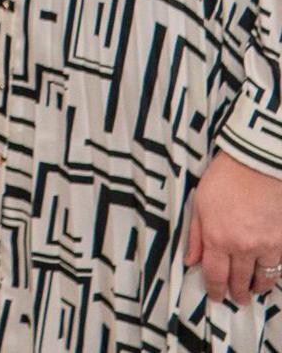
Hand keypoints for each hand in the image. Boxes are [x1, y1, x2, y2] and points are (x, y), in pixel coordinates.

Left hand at [185, 150, 281, 302]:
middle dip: (237, 293)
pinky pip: (281, 264)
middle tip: (237, 299)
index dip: (215, 290)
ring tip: (254, 290)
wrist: (259, 163)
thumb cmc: (225, 179)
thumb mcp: (200, 205)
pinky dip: (275, 272)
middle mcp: (243, 247)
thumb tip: (191, 261)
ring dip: (258, 286)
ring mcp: (268, 244)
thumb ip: (196, 236)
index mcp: (218, 238)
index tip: (216, 297)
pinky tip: (270, 273)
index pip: (215, 275)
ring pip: (265, 277)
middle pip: (240, 280)